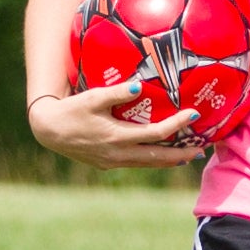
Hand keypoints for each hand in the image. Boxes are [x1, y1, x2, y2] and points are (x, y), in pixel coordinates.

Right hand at [28, 78, 205, 170]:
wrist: (47, 131)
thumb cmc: (71, 110)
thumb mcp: (92, 98)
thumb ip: (117, 93)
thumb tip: (139, 86)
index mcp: (118, 137)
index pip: (156, 134)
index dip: (177, 125)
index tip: (194, 114)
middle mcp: (118, 154)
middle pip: (158, 157)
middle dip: (182, 154)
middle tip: (202, 150)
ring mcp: (113, 162)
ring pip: (148, 164)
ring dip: (169, 161)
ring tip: (188, 157)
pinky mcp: (107, 164)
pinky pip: (136, 164)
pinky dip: (152, 161)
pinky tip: (160, 157)